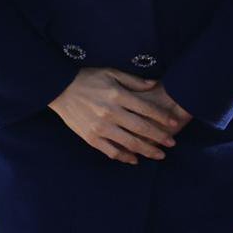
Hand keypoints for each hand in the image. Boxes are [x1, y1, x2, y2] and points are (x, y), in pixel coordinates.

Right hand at [50, 71, 191, 163]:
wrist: (60, 89)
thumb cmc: (88, 78)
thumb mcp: (111, 73)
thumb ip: (134, 80)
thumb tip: (154, 85)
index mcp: (117, 95)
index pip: (146, 108)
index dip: (162, 117)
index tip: (173, 123)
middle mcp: (110, 112)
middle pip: (141, 128)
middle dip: (159, 137)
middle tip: (172, 143)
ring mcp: (100, 127)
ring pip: (129, 143)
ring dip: (147, 150)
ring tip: (160, 155)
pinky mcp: (91, 138)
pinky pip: (111, 151)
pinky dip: (125, 157)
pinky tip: (135, 160)